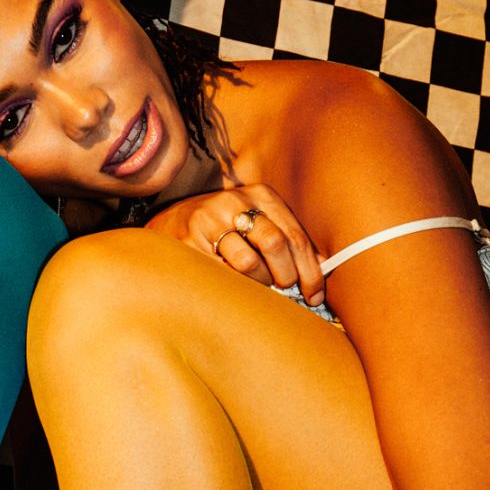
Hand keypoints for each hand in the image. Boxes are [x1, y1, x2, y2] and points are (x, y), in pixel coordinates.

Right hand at [144, 184, 324, 303]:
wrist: (169, 222)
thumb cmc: (224, 228)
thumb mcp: (257, 221)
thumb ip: (286, 238)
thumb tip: (320, 269)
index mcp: (259, 194)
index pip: (295, 235)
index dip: (310, 270)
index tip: (315, 295)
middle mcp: (234, 201)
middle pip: (275, 244)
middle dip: (286, 275)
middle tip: (284, 288)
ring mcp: (208, 220)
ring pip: (247, 262)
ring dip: (258, 282)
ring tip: (255, 283)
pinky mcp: (188, 241)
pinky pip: (220, 273)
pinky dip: (234, 285)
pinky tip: (234, 284)